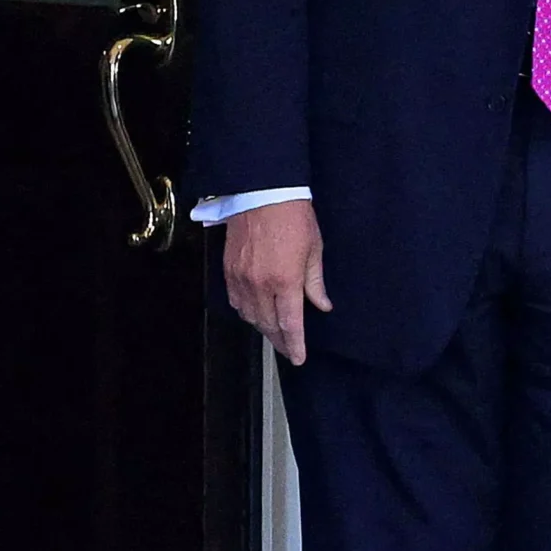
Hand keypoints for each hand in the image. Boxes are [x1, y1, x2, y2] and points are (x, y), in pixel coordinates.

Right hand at [223, 199, 329, 363]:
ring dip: (263, 327)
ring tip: (274, 333)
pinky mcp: (228, 269)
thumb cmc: (294, 217)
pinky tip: (254, 313)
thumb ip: (315, 282)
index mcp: (285, 281)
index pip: (290, 324)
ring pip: (250, 316)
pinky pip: (235, 301)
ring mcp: (241, 278)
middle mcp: (260, 284)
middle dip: (280, 341)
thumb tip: (322, 305)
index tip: (298, 358)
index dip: (294, 344)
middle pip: (268, 324)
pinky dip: (245, 312)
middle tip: (288, 350)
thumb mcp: (314, 249)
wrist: (262, 192)